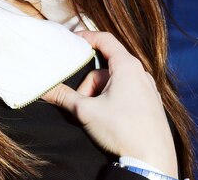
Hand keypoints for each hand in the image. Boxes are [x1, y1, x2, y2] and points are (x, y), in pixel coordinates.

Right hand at [42, 31, 177, 177]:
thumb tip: (45, 89)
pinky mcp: (151, 104)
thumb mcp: (87, 111)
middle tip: (81, 103)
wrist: (153, 161)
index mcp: (127, 66)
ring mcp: (148, 89)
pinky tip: (109, 119)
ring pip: (115, 82)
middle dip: (89, 84)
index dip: (86, 37)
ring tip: (95, 116)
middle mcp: (141, 73)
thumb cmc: (122, 130)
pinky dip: (113, 99)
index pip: (105, 39)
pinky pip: (127, 92)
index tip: (72, 40)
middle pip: (105, 68)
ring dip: (100, 94)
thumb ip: (64, 97)